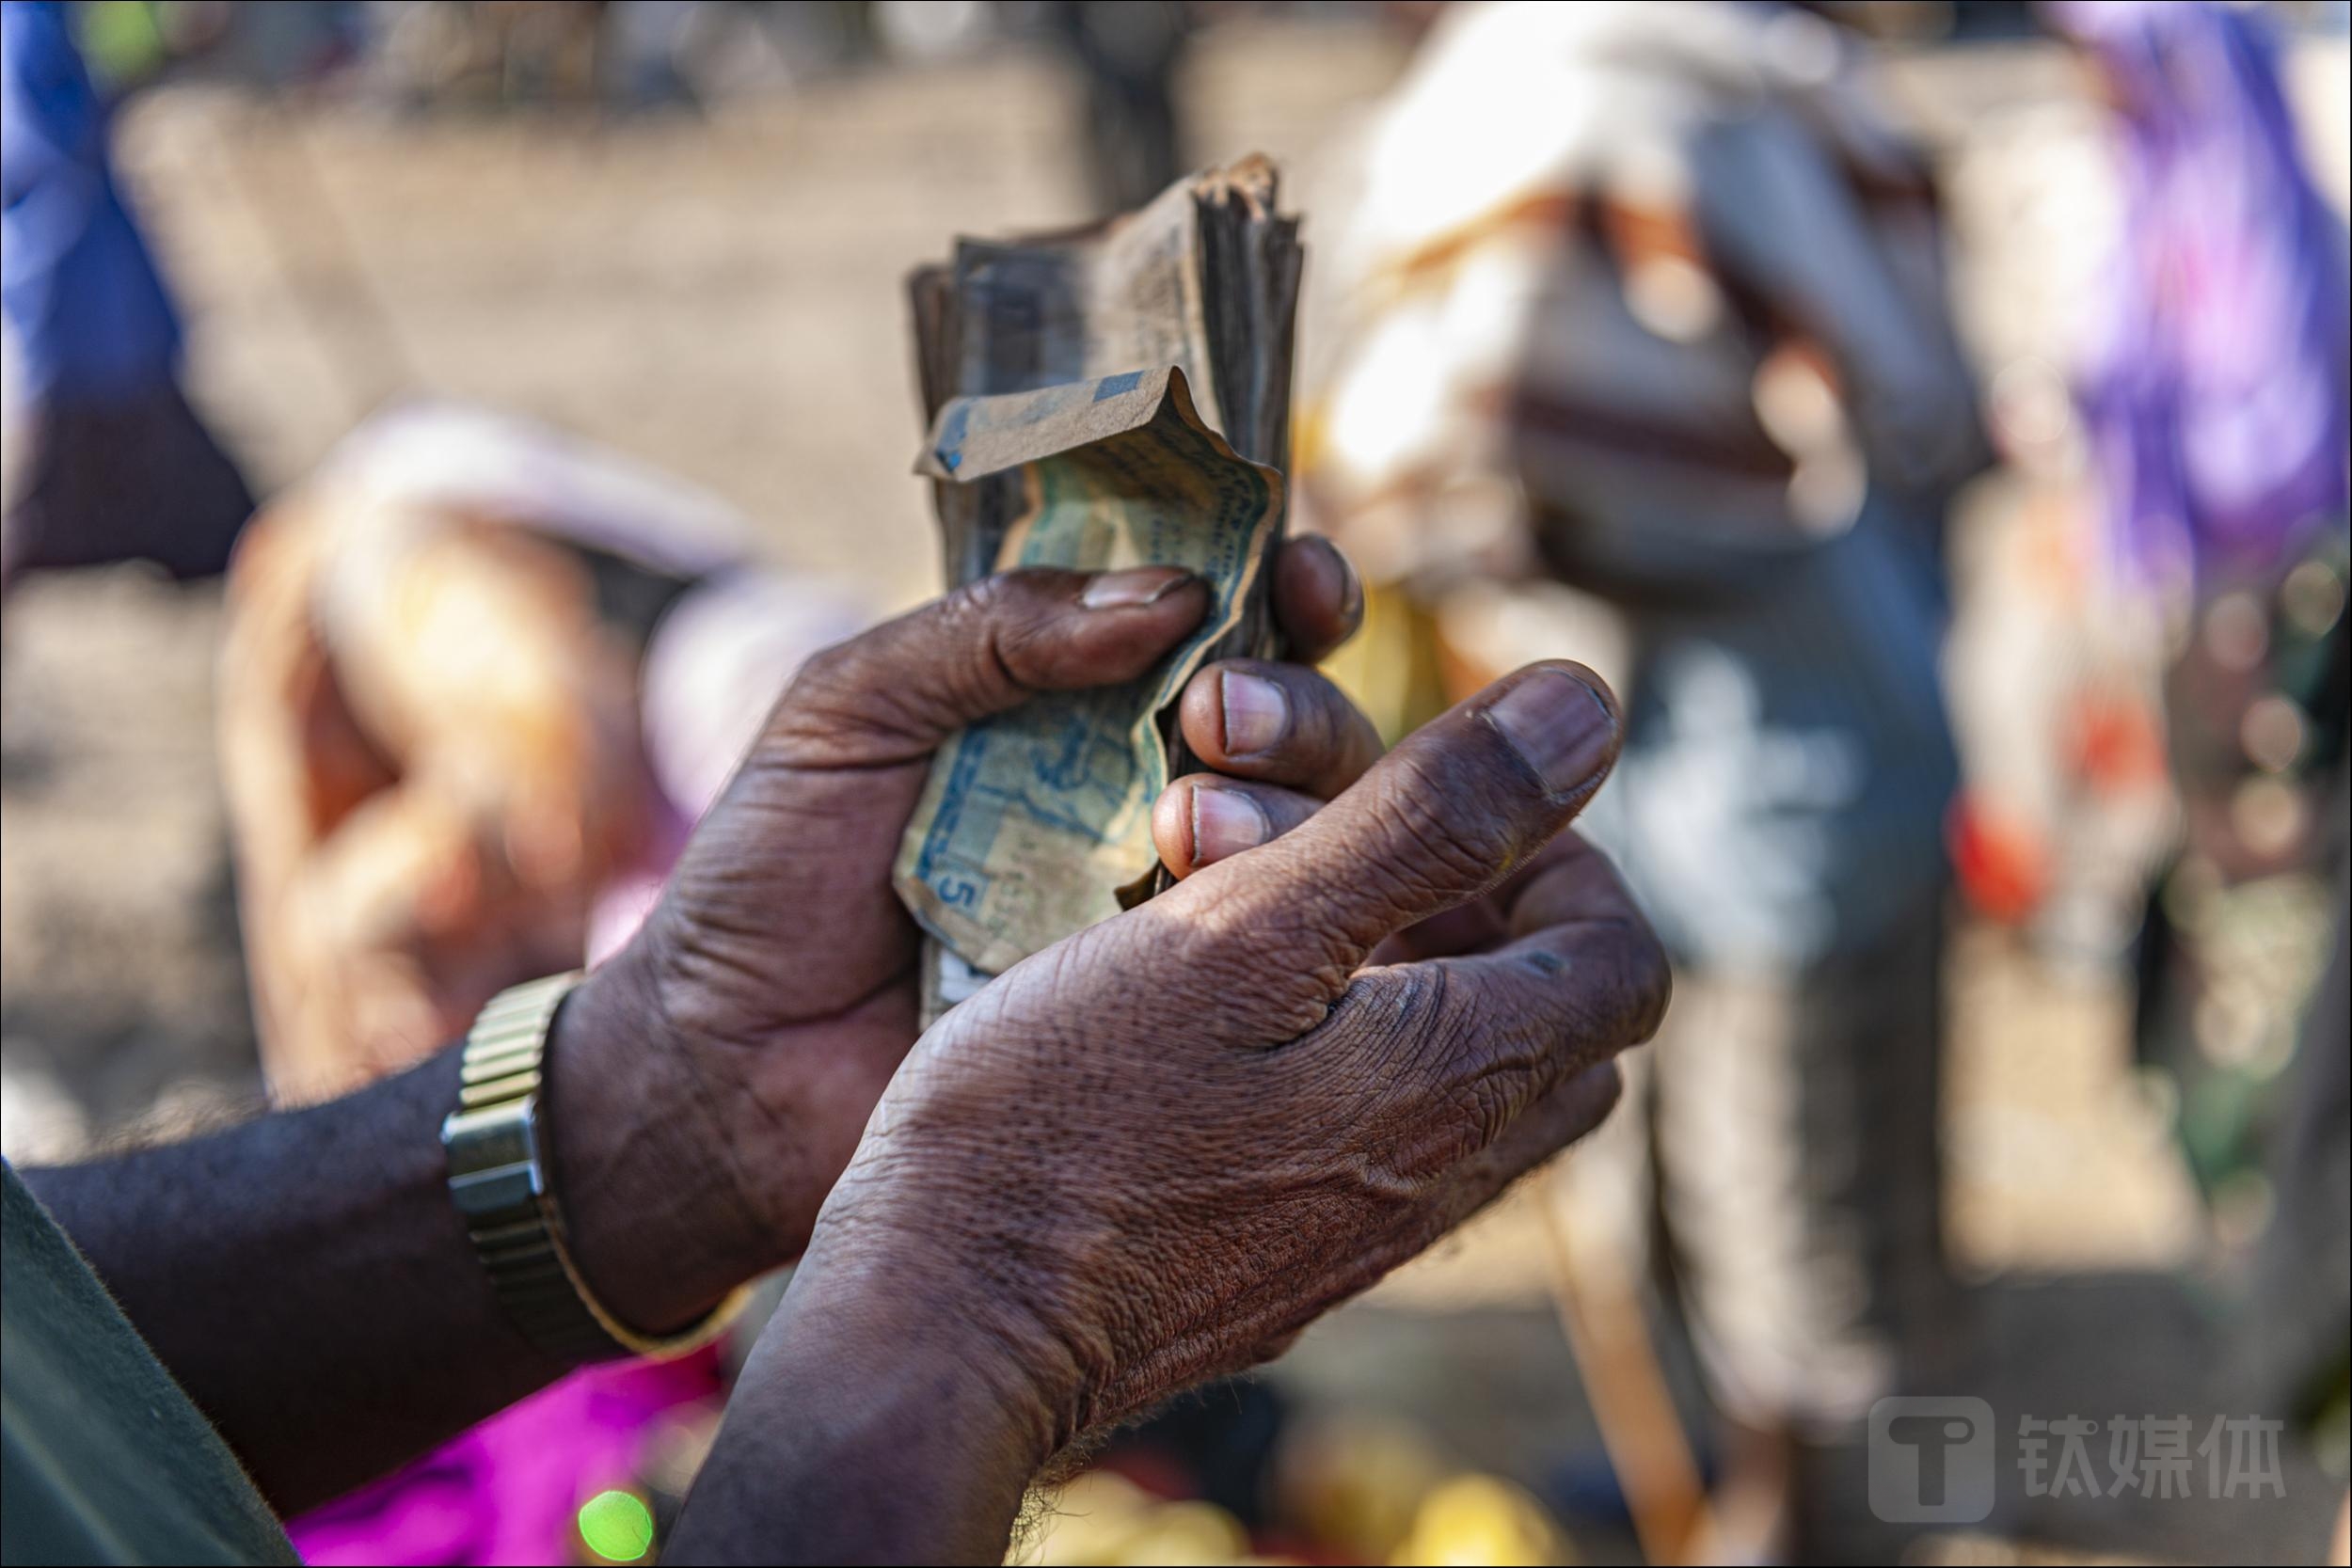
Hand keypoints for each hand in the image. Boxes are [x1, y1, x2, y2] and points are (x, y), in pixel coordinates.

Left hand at [544, 540, 1364, 1330]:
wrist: (721, 1071)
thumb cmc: (771, 873)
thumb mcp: (853, 706)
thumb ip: (993, 630)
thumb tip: (1171, 593)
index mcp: (1079, 711)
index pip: (1224, 631)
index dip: (1285, 594)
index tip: (1296, 579)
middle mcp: (1148, 803)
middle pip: (1299, 731)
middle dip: (1291, 706)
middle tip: (1213, 717)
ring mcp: (1171, 922)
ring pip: (1313, 846)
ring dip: (1287, 809)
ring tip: (1184, 824)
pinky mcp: (1175, 1028)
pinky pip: (1274, 971)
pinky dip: (1284, 931)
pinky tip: (1235, 915)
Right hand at [789, 658, 1665, 1448]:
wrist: (947, 1329)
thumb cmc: (1070, 1117)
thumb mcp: (1246, 927)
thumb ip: (1425, 818)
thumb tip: (1587, 708)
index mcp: (1456, 1074)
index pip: (1621, 960)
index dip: (1564, 857)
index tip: (1447, 805)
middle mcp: (1436, 1173)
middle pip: (1557, 1029)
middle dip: (1494, 915)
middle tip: (1366, 848)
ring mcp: (1359, 1238)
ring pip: (1461, 1086)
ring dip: (1406, 981)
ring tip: (1274, 913)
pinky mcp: (1282, 1271)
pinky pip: (1371, 1146)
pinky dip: (1338, 1055)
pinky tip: (1214, 1020)